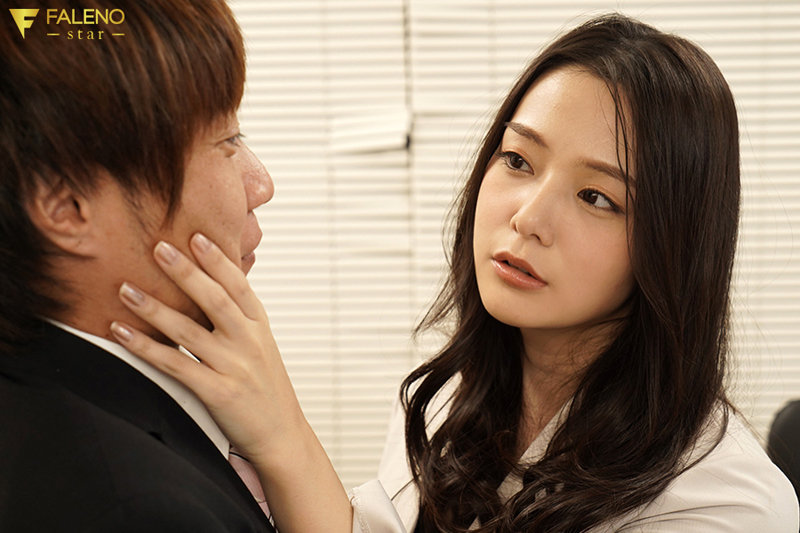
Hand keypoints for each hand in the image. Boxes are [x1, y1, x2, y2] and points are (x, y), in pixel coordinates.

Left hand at [110, 233, 352, 531]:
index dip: (218, 260)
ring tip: (126, 288)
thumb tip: (216, 280)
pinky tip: (123, 333)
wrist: (282, 434)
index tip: (197, 235)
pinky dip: (146, 348)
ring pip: (189, 330)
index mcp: (260, 326)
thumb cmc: (266, 386)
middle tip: (158, 247)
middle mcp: (249, 342)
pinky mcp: (218, 392)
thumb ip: (241, 316)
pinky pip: (175, 366)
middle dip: (185, 272)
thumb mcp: (262, 344)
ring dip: (154, 308)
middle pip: (215, 300)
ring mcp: (234, 367)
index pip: (239, 285)